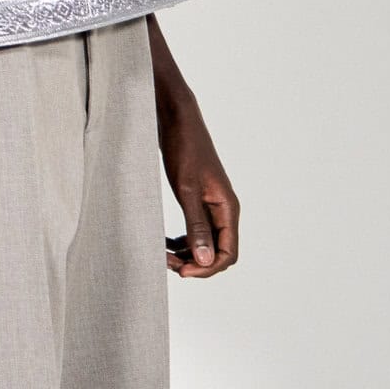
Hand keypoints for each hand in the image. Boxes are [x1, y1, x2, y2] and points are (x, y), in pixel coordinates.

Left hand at [157, 93, 238, 277]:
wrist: (176, 118)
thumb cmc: (183, 148)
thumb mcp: (185, 189)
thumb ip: (196, 224)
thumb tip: (205, 260)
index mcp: (227, 208)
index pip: (227, 254)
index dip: (206, 268)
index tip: (180, 271)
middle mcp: (223, 209)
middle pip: (217, 252)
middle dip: (194, 262)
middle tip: (165, 261)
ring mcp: (211, 204)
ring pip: (205, 242)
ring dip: (187, 252)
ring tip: (162, 253)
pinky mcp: (197, 199)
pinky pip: (196, 230)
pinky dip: (182, 240)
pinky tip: (164, 241)